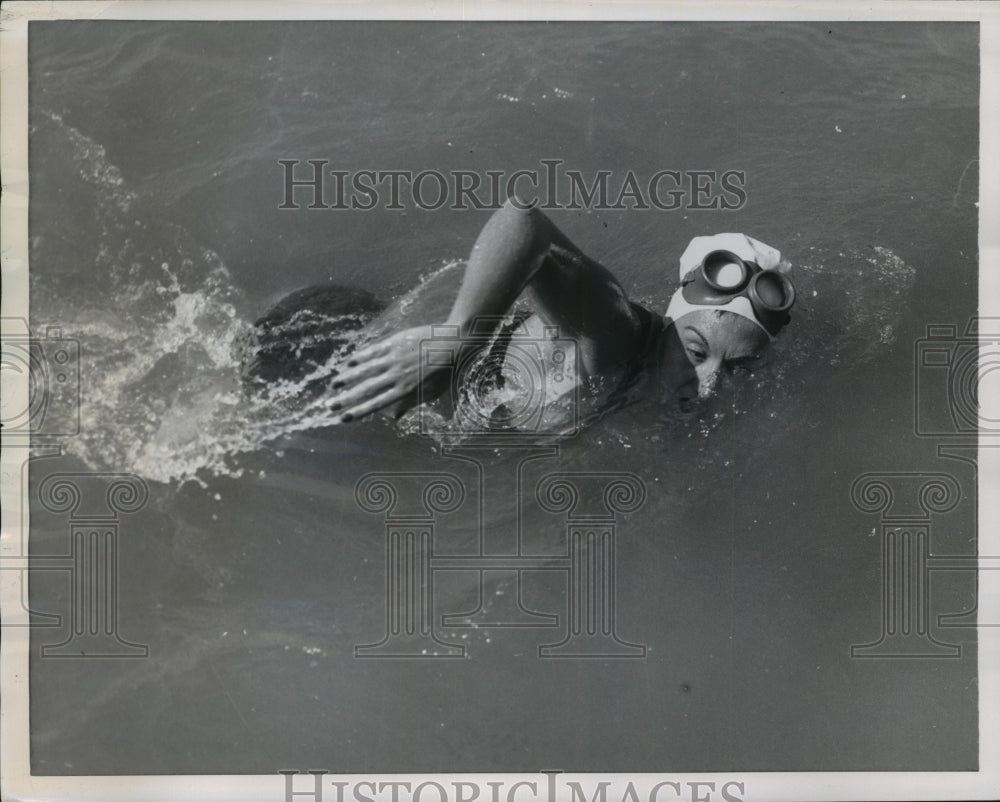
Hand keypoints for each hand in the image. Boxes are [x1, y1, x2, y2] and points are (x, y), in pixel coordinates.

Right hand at [328, 324, 450, 421]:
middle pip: (365, 389)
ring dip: (347, 377)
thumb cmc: (445, 372)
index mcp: (405, 390)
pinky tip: (349, 363)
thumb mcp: (431, 393)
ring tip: (334, 384)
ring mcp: (394, 358)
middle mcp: (396, 375)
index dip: (358, 411)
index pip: (376, 404)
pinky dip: (359, 357)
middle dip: (345, 398)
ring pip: (364, 369)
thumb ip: (410, 403)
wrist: (454, 343)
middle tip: (329, 405)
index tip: (344, 418)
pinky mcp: (394, 343)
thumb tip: (394, 417)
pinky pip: (372, 351)